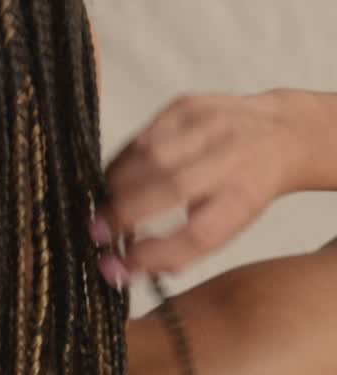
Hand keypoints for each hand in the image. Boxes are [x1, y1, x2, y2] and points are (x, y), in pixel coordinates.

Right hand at [89, 90, 292, 282]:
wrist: (278, 134)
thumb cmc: (241, 191)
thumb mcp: (227, 227)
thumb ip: (179, 250)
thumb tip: (120, 269)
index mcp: (242, 200)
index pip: (196, 234)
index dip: (151, 254)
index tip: (116, 266)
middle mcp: (230, 160)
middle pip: (172, 188)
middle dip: (125, 213)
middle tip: (96, 232)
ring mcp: (210, 126)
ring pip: (152, 155)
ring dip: (116, 184)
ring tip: (101, 204)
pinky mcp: (189, 104)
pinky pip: (144, 133)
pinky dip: (122, 159)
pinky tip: (114, 176)